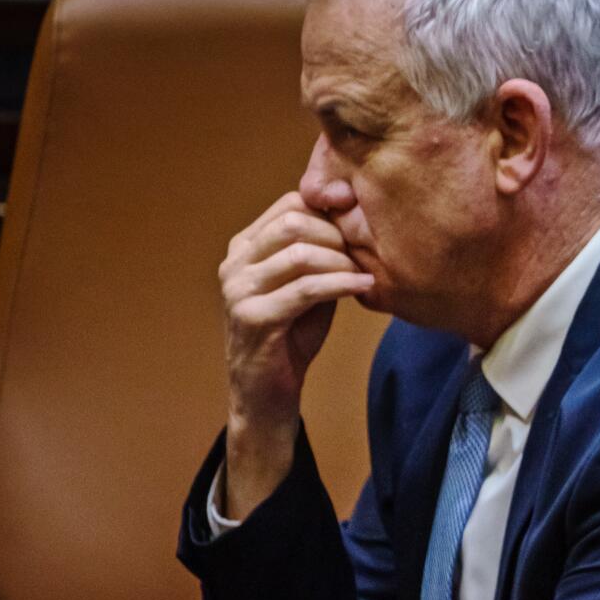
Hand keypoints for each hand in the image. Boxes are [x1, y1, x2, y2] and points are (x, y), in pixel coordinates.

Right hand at [218, 190, 375, 516]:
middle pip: (293, 222)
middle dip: (337, 236)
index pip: (289, 205)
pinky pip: (306, 289)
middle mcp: (234, 263)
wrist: (267, 394)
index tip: (360, 228)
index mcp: (244, 248)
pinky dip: (341, 284)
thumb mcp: (307, 287)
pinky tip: (364, 286)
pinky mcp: (252, 317)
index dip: (329, 211)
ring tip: (364, 273)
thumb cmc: (291, 338)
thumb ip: (320, 256)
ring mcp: (238, 290)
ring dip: (341, 261)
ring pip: (299, 254)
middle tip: (365, 253)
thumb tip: (356, 223)